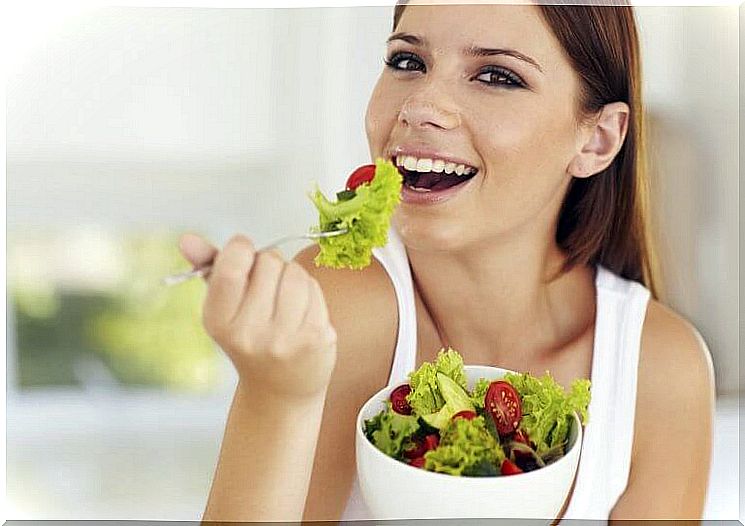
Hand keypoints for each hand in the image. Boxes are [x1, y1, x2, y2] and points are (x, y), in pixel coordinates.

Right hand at [178, 232, 337, 398]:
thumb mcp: (222, 306)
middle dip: (270, 264)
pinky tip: (302, 313)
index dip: (242, 248)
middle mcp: (249, 334)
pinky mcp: (315, 338)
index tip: (244, 254)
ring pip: (295, 272)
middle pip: (269, 262)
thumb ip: (207, 267)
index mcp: (218, 322)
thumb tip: (186, 239)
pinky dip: (310, 292)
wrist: (280, 388)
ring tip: (284, 299)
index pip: (232, 266)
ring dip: (292, 276)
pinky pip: (314, 289)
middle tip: (266, 288)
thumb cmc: (250, 337)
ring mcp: (284, 338)